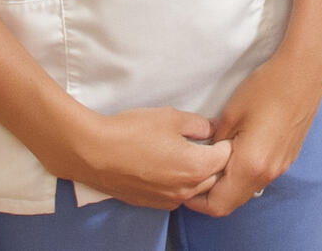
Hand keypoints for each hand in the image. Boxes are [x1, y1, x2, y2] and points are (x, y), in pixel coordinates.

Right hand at [53, 104, 229, 210]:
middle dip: (216, 160)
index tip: (220, 132)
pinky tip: (169, 168)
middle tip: (208, 142)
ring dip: (199, 174)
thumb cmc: (132, 131)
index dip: (226, 141)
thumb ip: (199, 124)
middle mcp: (186, 189)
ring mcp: (169, 200)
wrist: (95, 153)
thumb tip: (212, 129)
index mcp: (196, 166)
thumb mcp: (171, 117)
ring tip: (188, 154)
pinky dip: (180, 184)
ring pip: (197, 189)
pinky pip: (177, 196)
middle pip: (215, 177)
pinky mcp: (153, 204)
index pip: (226, 157)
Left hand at [181, 46, 321, 215]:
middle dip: (211, 195)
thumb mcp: (230, 114)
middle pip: (233, 201)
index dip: (197, 202)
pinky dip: (244, 173)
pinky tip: (237, 150)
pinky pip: (260, 176)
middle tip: (196, 174)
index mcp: (251, 165)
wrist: (304, 71)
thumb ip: (214, 144)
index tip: (185, 186)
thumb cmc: (267, 87)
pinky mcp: (288, 156)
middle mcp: (268, 172)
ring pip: (247, 189)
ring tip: (214, 160)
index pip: (219, 204)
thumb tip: (206, 157)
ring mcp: (281, 166)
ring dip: (229, 184)